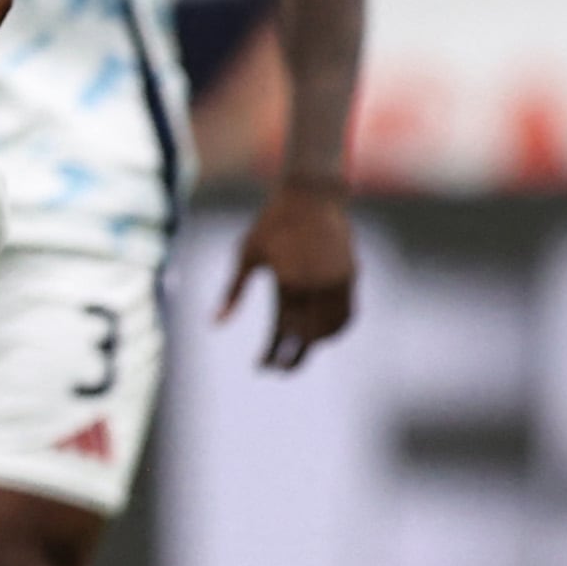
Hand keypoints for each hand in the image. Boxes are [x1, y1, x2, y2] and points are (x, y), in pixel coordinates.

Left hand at [221, 179, 354, 370]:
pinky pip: (347, 312)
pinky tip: (321, 334)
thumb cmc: (271, 223)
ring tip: (298, 353)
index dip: (273, 352)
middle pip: (307, 336)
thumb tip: (214, 323)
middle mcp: (315, 285)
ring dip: (315, 344)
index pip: (282, 330)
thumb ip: (232, 292)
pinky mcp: (351, 275)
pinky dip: (335, 328)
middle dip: (293, 357)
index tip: (262, 367)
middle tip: (279, 370)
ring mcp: (337, 280)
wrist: (311, 195)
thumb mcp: (247, 254)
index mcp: (288, 281)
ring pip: (331, 328)